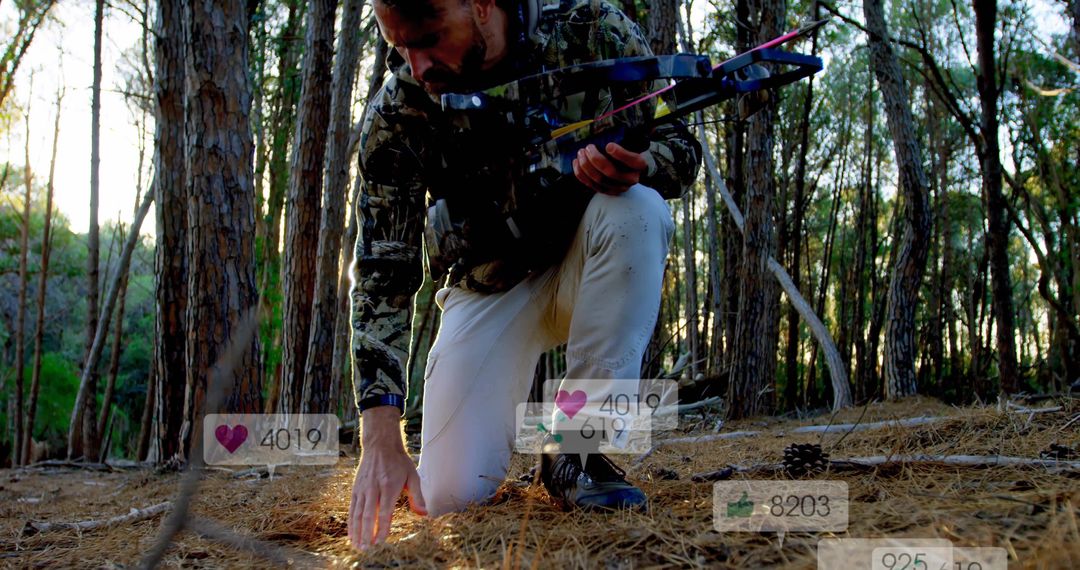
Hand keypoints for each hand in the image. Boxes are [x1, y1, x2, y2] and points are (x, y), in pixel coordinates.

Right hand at [347, 406, 426, 550]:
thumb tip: (425, 514)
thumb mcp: (413, 476)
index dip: (382, 528)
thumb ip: (417, 496)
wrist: (380, 445)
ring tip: (358, 546)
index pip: (384, 512)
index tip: (380, 542)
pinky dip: (351, 523)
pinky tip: (352, 534)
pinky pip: (352, 509)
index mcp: (389, 486)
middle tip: (367, 550)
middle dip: (367, 534)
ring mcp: (362, 489)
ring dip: (357, 532)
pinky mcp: (356, 489)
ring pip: (357, 514)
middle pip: (368, 515)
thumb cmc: (399, 462)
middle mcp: (373, 488)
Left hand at [572, 142, 648, 194]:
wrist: (631, 167)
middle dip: (596, 159)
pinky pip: (591, 185)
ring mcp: (618, 187)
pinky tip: (576, 163)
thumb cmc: (629, 151)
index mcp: (639, 165)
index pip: (632, 161)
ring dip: (586, 166)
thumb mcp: (631, 143)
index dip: (620, 154)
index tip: (609, 145)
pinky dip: (581, 174)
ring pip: (599, 180)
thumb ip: (625, 136)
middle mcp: (630, 179)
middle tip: (588, 147)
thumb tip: (614, 123)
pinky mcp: (606, 191)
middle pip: (611, 172)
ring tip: (580, 153)